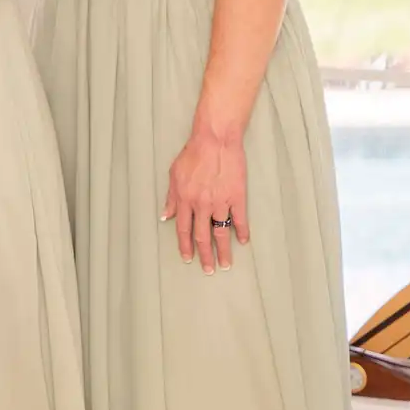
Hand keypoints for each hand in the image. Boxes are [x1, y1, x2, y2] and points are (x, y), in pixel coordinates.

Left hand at [162, 128, 250, 273]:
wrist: (215, 139)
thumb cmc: (193, 153)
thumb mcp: (174, 174)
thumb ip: (171, 197)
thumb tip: (165, 216)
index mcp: (184, 199)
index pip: (184, 229)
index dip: (185, 246)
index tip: (187, 258)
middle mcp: (201, 204)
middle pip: (202, 236)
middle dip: (204, 255)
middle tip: (208, 270)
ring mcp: (220, 202)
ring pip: (221, 232)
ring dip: (223, 251)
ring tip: (225, 265)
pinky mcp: (237, 197)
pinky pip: (240, 219)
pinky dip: (242, 232)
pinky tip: (243, 241)